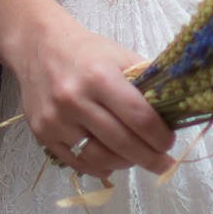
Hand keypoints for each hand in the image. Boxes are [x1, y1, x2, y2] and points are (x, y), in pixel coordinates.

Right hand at [9, 16, 175, 180]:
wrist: (38, 46)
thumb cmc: (87, 51)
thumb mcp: (120, 55)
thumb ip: (146, 81)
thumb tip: (174, 111)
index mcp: (100, 76)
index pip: (139, 117)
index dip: (160, 136)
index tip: (170, 142)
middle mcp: (75, 100)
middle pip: (122, 143)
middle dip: (150, 157)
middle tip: (164, 163)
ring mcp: (56, 120)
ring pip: (100, 158)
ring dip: (125, 163)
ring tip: (136, 158)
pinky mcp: (43, 134)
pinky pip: (78, 163)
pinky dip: (100, 166)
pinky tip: (113, 161)